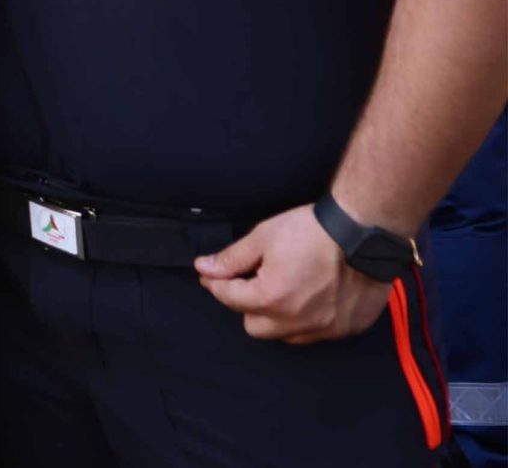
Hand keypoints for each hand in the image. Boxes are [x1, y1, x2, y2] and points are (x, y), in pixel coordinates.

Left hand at [195, 205, 394, 342]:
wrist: (364, 234)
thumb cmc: (313, 231)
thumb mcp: (263, 237)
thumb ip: (232, 259)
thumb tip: (204, 268)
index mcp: (272, 298)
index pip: (229, 299)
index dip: (216, 283)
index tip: (212, 274)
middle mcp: (298, 321)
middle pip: (254, 326)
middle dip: (246, 305)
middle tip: (251, 282)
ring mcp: (325, 329)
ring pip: (285, 336)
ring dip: (276, 318)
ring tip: (281, 290)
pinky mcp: (347, 329)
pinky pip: (315, 334)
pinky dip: (306, 321)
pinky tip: (309, 298)